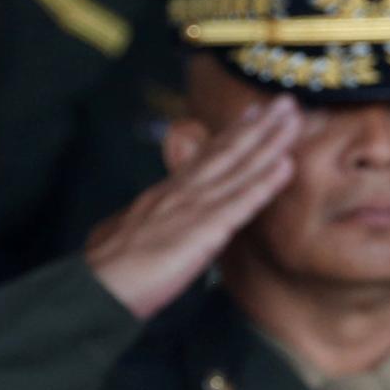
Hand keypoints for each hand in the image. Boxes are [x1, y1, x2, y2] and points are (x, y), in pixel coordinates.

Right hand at [86, 95, 300, 319]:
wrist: (95, 288)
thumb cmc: (105, 272)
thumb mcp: (120, 236)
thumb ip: (134, 225)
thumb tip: (125, 222)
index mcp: (161, 197)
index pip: (202, 161)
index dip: (230, 136)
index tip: (252, 116)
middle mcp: (178, 194)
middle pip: (224, 154)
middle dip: (257, 126)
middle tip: (284, 101)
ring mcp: (190, 210)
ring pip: (236, 169)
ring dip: (268, 142)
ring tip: (294, 117)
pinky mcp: (201, 231)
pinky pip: (238, 203)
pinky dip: (263, 183)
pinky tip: (285, 166)